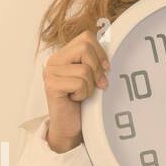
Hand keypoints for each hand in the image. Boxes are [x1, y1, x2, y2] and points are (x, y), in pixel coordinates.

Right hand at [42, 31, 109, 151]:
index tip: (105, 69)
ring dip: (89, 86)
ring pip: (84, 69)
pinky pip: (79, 83)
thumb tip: (114, 47)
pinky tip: (75, 99)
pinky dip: (83, 94)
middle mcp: (54, 60)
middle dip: (96, 68)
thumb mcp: (91, 77)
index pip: (86, 37)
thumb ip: (95, 61)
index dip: (100, 52)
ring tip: (82, 94)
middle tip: (97, 84)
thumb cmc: (82, 103)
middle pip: (85, 47)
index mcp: (64, 55)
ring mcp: (51, 72)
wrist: (69, 128)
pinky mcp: (51, 85)